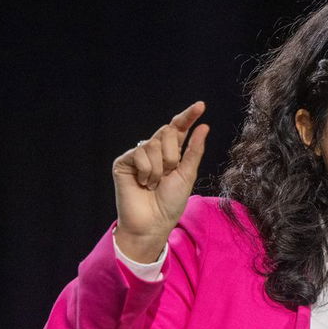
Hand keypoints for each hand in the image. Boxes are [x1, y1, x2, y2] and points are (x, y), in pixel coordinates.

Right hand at [111, 101, 209, 261]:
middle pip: (167, 132)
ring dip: (158, 168)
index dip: (188, 116)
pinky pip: (138, 153)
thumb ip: (194, 150)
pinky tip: (142, 184)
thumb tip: (204, 126)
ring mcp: (138, 155)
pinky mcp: (124, 162)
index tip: (201, 105)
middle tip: (167, 175)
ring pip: (153, 144)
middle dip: (172, 155)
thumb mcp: (187, 175)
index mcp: (171, 153)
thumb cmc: (170, 203)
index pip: (179, 128)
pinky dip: (145, 171)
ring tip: (154, 184)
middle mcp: (154, 150)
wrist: (153, 223)